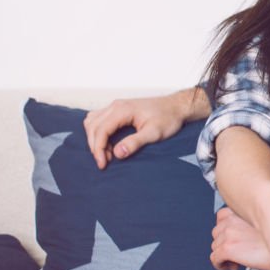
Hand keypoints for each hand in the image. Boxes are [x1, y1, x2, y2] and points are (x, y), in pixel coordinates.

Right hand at [83, 88, 206, 169]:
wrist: (177, 107)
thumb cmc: (168, 118)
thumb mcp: (154, 133)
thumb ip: (135, 142)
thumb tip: (117, 153)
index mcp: (123, 110)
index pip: (100, 130)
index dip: (98, 149)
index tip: (102, 164)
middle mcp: (116, 105)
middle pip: (93, 126)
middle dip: (95, 146)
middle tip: (104, 162)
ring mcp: (116, 106)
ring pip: (92, 122)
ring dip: (95, 138)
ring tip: (107, 153)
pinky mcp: (118, 109)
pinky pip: (99, 119)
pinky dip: (98, 132)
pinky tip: (108, 143)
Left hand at [211, 206, 269, 269]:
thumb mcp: (266, 224)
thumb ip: (250, 224)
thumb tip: (241, 236)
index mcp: (241, 212)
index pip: (221, 215)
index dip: (225, 228)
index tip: (235, 238)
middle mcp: (232, 220)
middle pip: (216, 232)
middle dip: (224, 243)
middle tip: (239, 252)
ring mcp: (228, 234)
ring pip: (215, 246)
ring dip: (224, 255)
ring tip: (238, 261)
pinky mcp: (228, 248)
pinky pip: (215, 259)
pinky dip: (221, 265)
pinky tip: (234, 267)